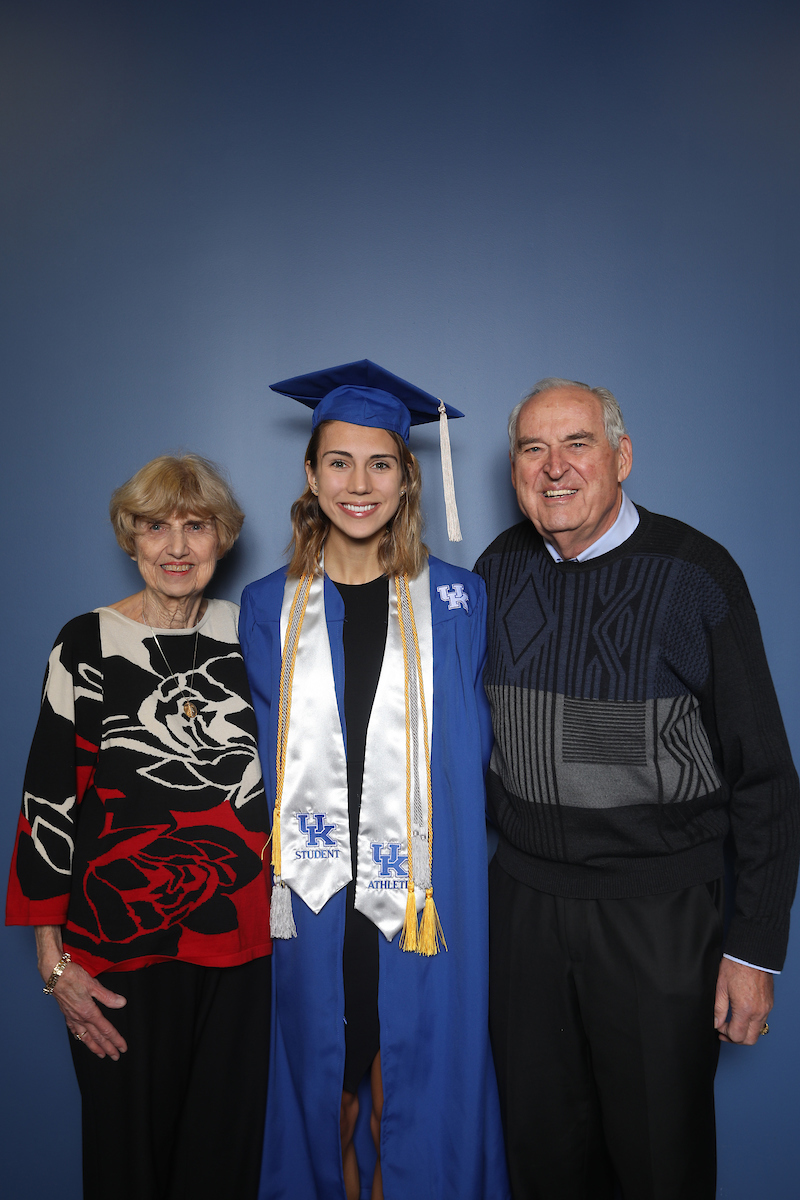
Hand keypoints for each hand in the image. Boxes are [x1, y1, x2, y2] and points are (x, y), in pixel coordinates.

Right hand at [35, 926, 126, 1059]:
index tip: (123, 1047)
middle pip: (96, 1037)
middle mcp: (80, 1017)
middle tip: (115, 1056)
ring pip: (84, 1037)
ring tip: (101, 1054)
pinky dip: (80, 1037)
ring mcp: (72, 1017)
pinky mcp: (66, 1013)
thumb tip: (121, 1003)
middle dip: (107, 1047)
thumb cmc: (72, 976)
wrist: (54, 974)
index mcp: (88, 1012)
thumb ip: (107, 996)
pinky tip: (82, 1039)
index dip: (115, 1039)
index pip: (105, 1029)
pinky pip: (74, 1030)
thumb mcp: (93, 984)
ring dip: (94, 1046)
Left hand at [714, 957, 772, 1044]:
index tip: (719, 1027)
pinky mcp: (770, 1004)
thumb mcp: (720, 987)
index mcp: (745, 1009)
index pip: (737, 1036)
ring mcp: (766, 1008)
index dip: (725, 1034)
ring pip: (757, 1031)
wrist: (751, 954)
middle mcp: (758, 1012)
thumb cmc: (735, 966)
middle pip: (750, 1039)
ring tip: (732, 1023)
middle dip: (736, 1039)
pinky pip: (762, 1021)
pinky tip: (742, 1015)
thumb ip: (718, 1009)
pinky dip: (752, 1023)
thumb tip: (716, 1023)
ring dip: (745, 1031)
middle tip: (725, 1031)